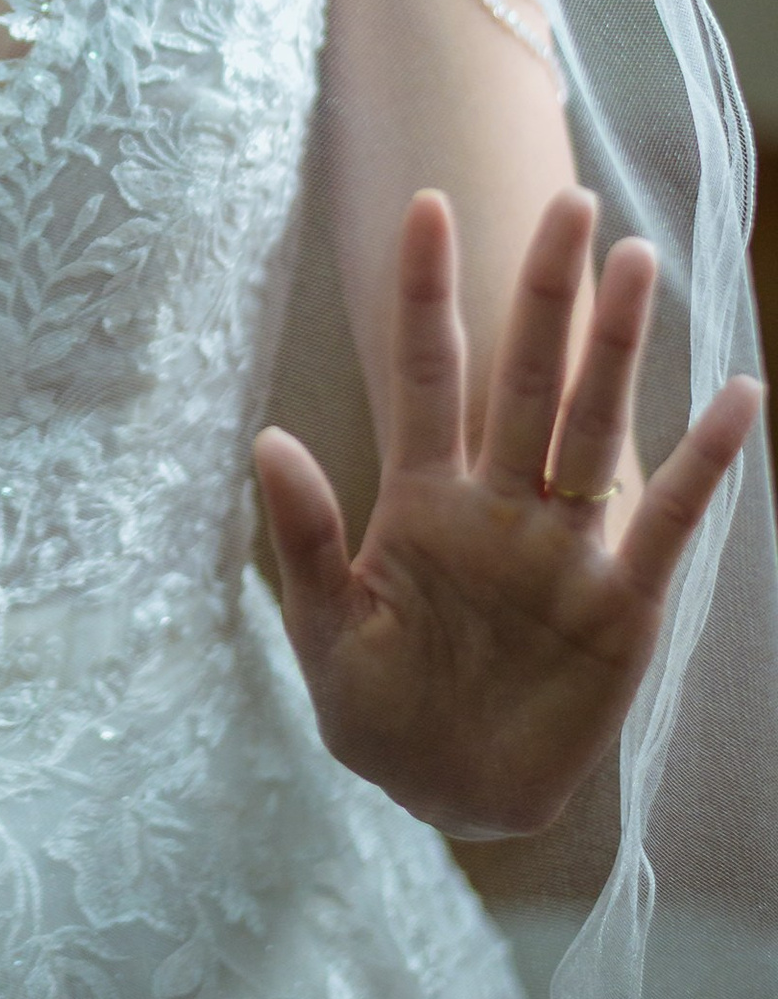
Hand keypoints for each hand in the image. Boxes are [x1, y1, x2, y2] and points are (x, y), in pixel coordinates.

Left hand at [253, 187, 764, 838]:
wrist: (445, 796)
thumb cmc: (378, 710)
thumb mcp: (324, 629)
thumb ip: (307, 536)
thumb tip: (268, 436)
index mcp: (421, 497)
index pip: (426, 372)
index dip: (428, 291)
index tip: (429, 204)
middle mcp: (498, 502)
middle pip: (525, 376)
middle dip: (544, 293)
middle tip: (569, 203)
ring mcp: (563, 547)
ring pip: (593, 426)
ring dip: (616, 349)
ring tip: (636, 262)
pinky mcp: (619, 604)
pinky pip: (670, 520)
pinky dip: (703, 463)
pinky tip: (736, 396)